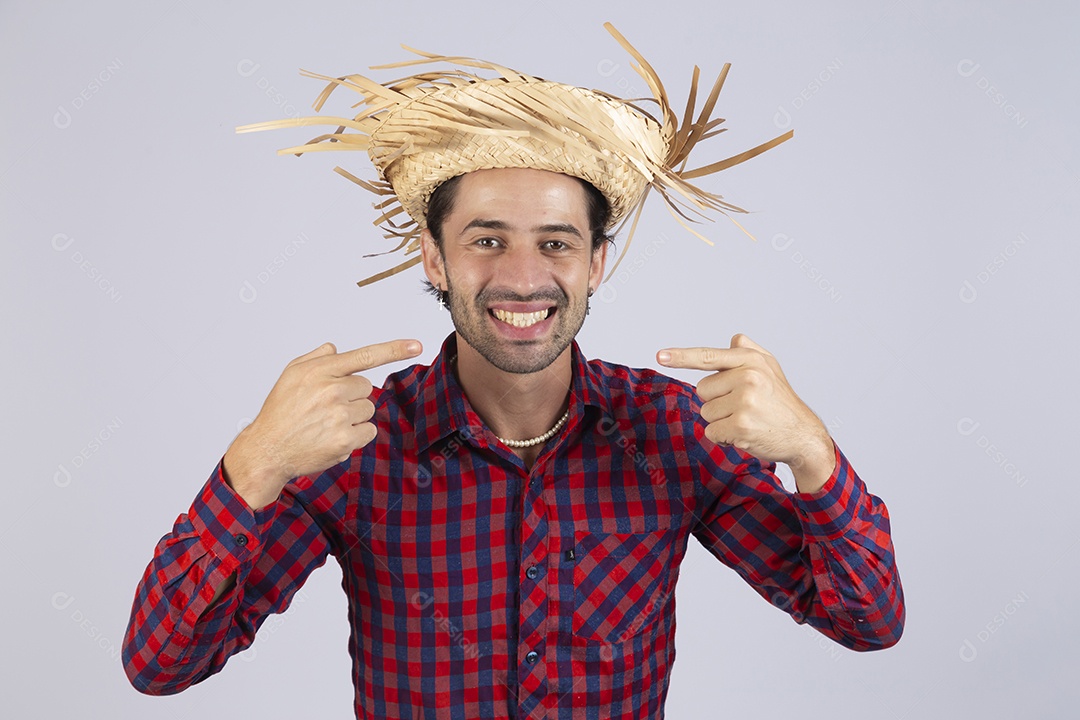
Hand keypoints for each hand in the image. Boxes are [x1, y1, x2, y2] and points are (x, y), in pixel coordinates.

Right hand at [224, 339, 422, 508]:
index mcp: (320, 371)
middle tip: (327, 407)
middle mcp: (332, 390)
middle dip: (352, 396)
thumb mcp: (290, 375)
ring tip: (326, 424)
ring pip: (368, 410)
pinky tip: (332, 437)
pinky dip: (356, 436)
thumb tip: (335, 349)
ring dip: (353, 417)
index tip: (417, 345)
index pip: (365, 356)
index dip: (394, 350)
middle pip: (367, 387)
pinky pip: (368, 431)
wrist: (268, 449)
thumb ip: (315, 358)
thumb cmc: (280, 411)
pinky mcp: (344, 440)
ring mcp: (339, 416)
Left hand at [657, 334, 833, 491]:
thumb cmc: (781, 402)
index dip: (681, 357)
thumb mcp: (771, 369)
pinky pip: (711, 432)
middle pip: (702, 390)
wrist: (803, 435)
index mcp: (751, 360)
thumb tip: (733, 340)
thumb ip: (749, 352)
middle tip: (744, 407)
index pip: (709, 357)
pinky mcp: (741, 424)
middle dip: (717, 401)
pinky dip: (723, 437)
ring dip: (721, 421)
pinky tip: (746, 434)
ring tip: (747, 420)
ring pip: (705, 412)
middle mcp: (748, 376)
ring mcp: (745, 400)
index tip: (660, 356)